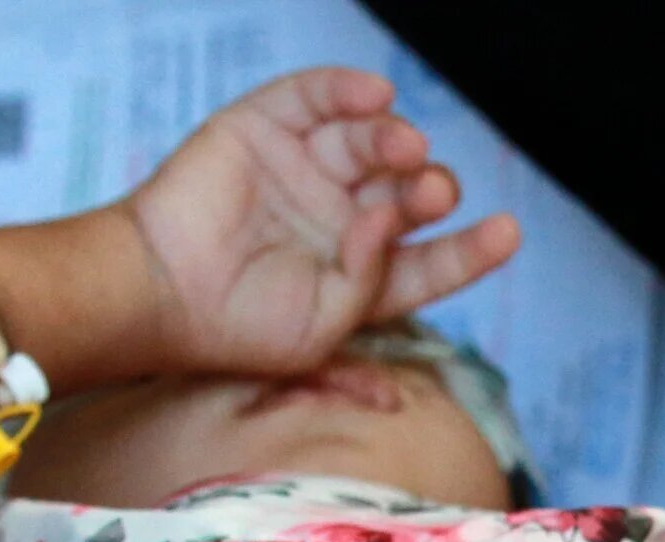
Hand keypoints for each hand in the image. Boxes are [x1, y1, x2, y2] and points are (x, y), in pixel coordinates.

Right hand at [125, 66, 520, 375]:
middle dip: (429, 190)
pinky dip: (347, 89)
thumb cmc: (237, 328)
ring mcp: (305, 171)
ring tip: (404, 148)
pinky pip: (316, 97)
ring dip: (394, 139)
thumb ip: (369, 282)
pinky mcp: (266, 129)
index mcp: (361, 275)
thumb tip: (390, 220)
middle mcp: (339, 219)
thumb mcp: (319, 330)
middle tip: (433, 192)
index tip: (507, 231)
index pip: (429, 259)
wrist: (157, 294)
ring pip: (369, 141)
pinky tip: (376, 94)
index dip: (470, 247)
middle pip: (407, 192)